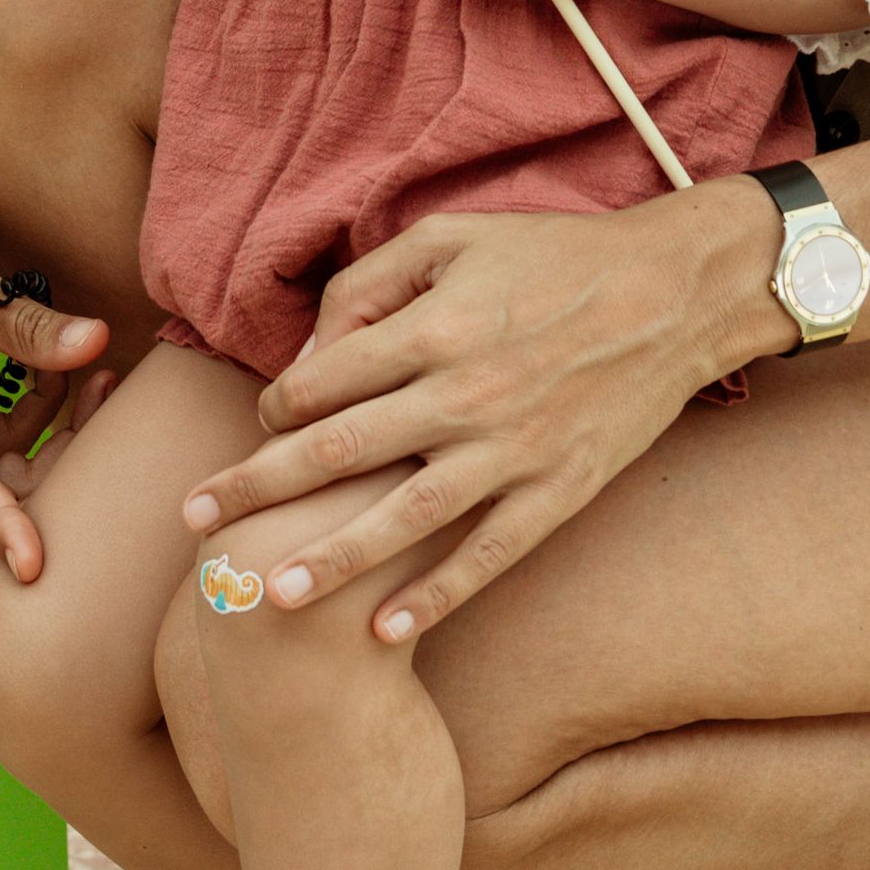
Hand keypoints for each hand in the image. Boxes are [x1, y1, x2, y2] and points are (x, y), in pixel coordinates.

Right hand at [0, 144, 110, 582]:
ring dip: (52, 430)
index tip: (36, 568)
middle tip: (110, 389)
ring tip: (96, 371)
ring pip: (2, 469)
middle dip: (62, 455)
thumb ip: (28, 326)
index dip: (3, 529)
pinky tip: (58, 373)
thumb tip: (98, 343)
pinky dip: (32, 417)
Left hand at [175, 187, 774, 641]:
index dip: (276, 404)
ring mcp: (514, 450)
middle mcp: (465, 394)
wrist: (676, 293)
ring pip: (403, 518)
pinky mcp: (559, 490)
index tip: (262, 422)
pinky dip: (437, 595)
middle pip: (337, 451)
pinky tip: (386, 632)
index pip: (324, 379)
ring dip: (331, 559)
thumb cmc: (556, 255)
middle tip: (193, 520)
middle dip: (257, 486)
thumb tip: (315, 346)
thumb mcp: (456, 237)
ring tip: (268, 597)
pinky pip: (488, 555)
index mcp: (436, 327)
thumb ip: (372, 282)